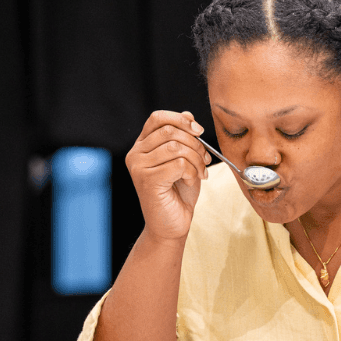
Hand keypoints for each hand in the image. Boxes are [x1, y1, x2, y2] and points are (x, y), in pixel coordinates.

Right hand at [124, 110, 210, 242]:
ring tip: (199, 173)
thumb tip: (188, 115)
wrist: (172, 225)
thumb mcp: (184, 160)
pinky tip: (190, 182)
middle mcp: (135, 155)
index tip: (199, 131)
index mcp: (142, 146)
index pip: (158, 118)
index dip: (181, 120)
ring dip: (196, 160)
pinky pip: (179, 164)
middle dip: (195, 143)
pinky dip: (192, 172)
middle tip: (204, 160)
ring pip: (176, 147)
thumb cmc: (178, 194)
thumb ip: (184, 138)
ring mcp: (139, 167)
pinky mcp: (147, 180)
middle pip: (170, 131)